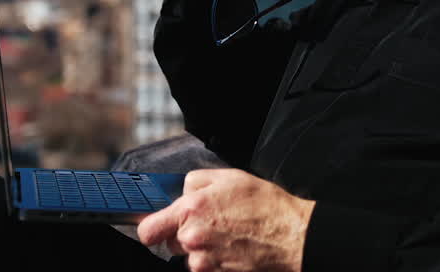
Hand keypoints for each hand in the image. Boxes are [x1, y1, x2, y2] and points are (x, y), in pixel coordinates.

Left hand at [137, 168, 315, 271]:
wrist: (291, 235)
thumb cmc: (264, 205)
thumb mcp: (228, 177)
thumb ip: (195, 182)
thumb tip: (181, 192)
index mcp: (190, 210)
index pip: (148, 230)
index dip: (152, 227)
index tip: (159, 225)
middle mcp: (192, 239)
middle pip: (171, 243)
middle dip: (185, 234)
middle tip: (211, 224)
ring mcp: (204, 262)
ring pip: (190, 257)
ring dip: (202, 249)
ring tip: (228, 236)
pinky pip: (206, 269)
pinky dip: (215, 261)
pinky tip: (234, 249)